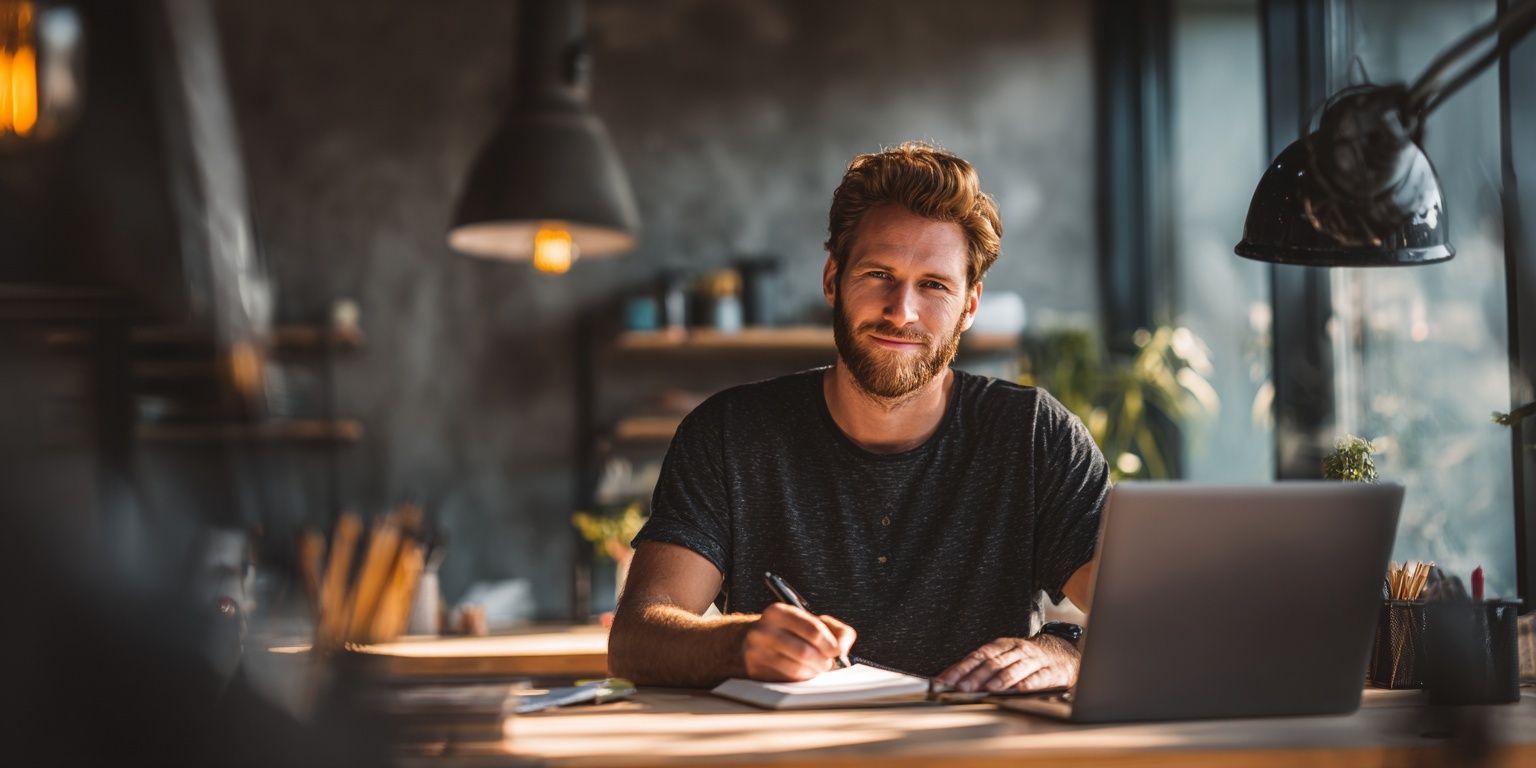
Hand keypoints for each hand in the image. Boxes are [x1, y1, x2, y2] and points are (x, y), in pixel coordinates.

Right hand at [741, 603, 855, 681]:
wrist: (757, 641)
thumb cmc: (793, 632)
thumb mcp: (815, 622)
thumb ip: (839, 631)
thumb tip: (843, 650)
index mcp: (778, 612)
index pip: (812, 630)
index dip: (829, 644)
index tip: (836, 651)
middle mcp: (762, 631)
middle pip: (804, 652)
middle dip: (822, 662)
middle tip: (827, 664)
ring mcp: (755, 653)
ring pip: (796, 669)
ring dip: (812, 672)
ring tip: (815, 668)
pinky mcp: (755, 672)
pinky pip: (786, 681)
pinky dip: (800, 680)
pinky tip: (801, 673)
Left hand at [936, 635, 1079, 692]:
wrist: (1062, 655)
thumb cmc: (1026, 659)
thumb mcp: (1003, 657)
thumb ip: (979, 668)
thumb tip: (951, 680)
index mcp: (1002, 646)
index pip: (977, 656)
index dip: (961, 668)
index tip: (946, 681)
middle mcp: (1016, 650)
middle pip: (993, 662)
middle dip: (976, 676)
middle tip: (962, 687)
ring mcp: (1033, 660)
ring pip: (1014, 668)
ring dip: (999, 679)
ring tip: (988, 689)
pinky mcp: (1050, 672)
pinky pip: (1038, 678)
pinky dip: (1027, 684)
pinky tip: (1018, 691)